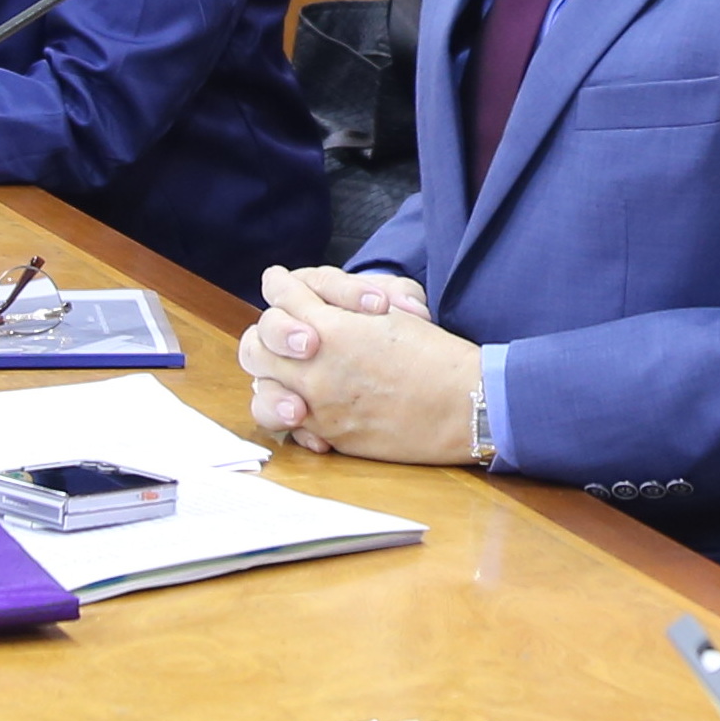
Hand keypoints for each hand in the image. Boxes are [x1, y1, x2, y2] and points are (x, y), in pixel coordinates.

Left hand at [236, 264, 477, 460]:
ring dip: (269, 378)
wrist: (462, 405)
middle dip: (268, 334)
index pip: (282, 295)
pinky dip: (290, 415)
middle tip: (285, 335)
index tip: (282, 286)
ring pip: (262, 389)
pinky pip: (287, 426)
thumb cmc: (434, 353)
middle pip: (257, 344)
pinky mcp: (329, 434)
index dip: (280, 286)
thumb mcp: (389, 312)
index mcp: (330, 326)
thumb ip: (339, 305)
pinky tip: (305, 408)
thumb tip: (307, 300)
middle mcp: (314, 366)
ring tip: (286, 374)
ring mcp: (317, 404)